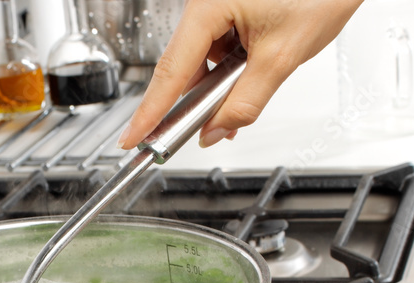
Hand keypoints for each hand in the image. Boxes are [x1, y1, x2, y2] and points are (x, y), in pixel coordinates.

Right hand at [118, 0, 363, 148]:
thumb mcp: (281, 58)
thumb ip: (245, 102)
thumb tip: (216, 130)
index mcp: (208, 5)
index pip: (170, 71)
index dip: (150, 112)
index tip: (132, 139)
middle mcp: (205, 3)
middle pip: (184, 66)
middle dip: (198, 100)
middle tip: (206, 128)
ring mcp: (216, 6)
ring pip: (202, 61)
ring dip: (219, 85)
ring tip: (251, 86)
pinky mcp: (229, 11)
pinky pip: (217, 49)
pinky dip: (230, 70)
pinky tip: (248, 78)